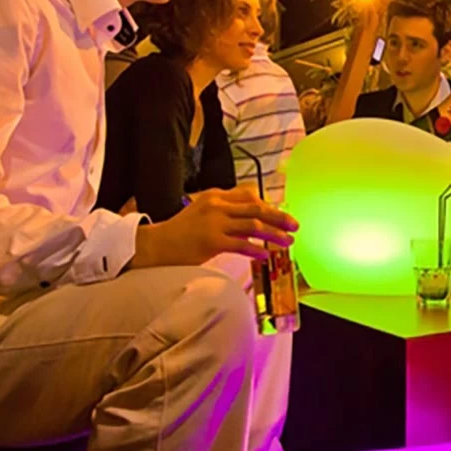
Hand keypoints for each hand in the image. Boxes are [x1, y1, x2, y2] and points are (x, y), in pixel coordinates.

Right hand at [131, 185, 297, 268]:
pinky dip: (256, 249)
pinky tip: (266, 255)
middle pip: (257, 208)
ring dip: (274, 234)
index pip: (249, 196)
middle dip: (279, 217)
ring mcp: (214, 222)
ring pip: (253, 225)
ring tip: (287, 243)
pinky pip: (241, 244)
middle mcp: (217, 205)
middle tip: (295, 226)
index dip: (269, 205)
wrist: (156, 244)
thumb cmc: (180, 233)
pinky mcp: (211, 241)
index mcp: (216, 196)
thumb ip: (225, 214)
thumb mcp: (202, 214)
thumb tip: (251, 223)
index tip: (282, 214)